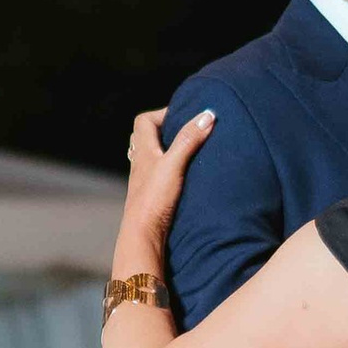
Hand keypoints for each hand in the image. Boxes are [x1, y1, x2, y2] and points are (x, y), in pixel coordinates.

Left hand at [115, 106, 214, 273]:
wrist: (142, 235)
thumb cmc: (154, 198)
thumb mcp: (174, 164)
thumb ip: (189, 139)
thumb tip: (207, 115)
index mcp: (142, 150)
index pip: (144, 121)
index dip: (162, 113)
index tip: (184, 114)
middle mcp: (140, 163)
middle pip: (147, 137)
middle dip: (166, 129)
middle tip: (188, 130)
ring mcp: (144, 180)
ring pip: (152, 156)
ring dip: (167, 150)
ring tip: (188, 150)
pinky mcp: (152, 196)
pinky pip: (158, 174)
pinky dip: (169, 169)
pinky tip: (184, 176)